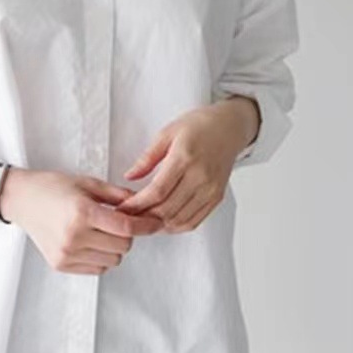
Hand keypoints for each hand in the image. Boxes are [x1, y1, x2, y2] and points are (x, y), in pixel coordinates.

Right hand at [1, 169, 163, 275]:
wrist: (21, 199)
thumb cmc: (53, 187)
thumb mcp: (87, 183)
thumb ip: (118, 196)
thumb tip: (143, 205)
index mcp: (82, 212)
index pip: (125, 226)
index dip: (146, 225)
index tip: (156, 223)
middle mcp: (74, 236)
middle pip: (123, 246)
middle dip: (127, 234)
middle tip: (116, 221)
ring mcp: (67, 253)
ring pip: (113, 260)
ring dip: (114, 247)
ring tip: (100, 231)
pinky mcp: (61, 264)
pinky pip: (98, 269)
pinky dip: (101, 258)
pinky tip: (89, 242)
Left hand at [114, 98, 258, 232]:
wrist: (229, 127)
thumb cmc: (198, 126)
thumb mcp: (166, 133)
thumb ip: (147, 158)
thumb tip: (129, 176)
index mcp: (185, 158)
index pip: (157, 191)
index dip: (137, 204)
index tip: (123, 208)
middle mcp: (201, 177)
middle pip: (167, 209)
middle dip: (143, 217)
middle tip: (128, 217)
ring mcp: (210, 189)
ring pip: (179, 220)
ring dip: (158, 225)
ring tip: (142, 220)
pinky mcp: (216, 197)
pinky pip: (194, 221)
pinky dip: (175, 227)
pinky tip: (162, 222)